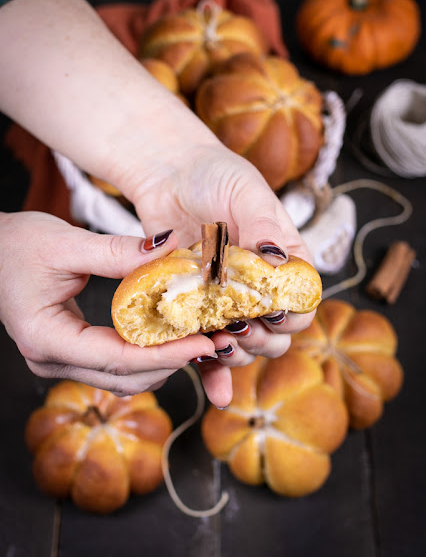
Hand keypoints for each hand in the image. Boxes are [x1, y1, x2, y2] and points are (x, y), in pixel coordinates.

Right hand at [0, 212, 218, 398]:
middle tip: (213, 341)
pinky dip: (146, 354)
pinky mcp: (71, 353)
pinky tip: (172, 336)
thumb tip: (169, 247)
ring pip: (122, 378)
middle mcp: (51, 360)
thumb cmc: (14, 246)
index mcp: (46, 338)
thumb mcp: (65, 243)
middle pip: (125, 377)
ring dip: (163, 362)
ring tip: (200, 339)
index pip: (117, 359)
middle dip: (172, 362)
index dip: (166, 355)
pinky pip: (115, 364)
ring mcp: (60, 361)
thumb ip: (117, 252)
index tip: (204, 343)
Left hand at [126, 142, 316, 405]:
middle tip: (236, 328)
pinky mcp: (196, 310)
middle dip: (263, 339)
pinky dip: (213, 373)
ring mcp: (226, 301)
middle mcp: (259, 286)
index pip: (302, 301)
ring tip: (217, 343)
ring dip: (237, 354)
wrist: (168, 174)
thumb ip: (264, 226)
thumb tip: (281, 264)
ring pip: (246, 346)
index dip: (290, 315)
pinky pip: (208, 348)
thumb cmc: (213, 175)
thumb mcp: (244, 191)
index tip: (267, 311)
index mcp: (284, 260)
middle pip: (277, 332)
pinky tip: (215, 393)